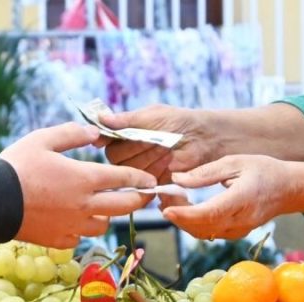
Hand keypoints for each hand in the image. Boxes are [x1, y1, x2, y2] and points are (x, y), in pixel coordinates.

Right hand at [0, 124, 156, 247]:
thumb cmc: (17, 166)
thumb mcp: (44, 139)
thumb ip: (73, 134)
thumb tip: (95, 133)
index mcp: (84, 179)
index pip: (124, 179)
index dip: (141, 179)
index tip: (152, 180)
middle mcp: (84, 206)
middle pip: (123, 207)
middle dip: (138, 201)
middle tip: (145, 197)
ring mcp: (72, 226)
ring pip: (102, 225)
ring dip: (107, 216)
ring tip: (103, 208)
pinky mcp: (58, 241)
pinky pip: (79, 238)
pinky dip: (81, 230)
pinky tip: (75, 222)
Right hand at [100, 105, 220, 178]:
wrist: (201, 139)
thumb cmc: (177, 122)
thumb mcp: (150, 115)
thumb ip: (126, 120)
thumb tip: (101, 118)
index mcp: (123, 135)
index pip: (106, 141)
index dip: (111, 139)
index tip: (119, 135)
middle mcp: (125, 154)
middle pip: (114, 157)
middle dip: (136, 147)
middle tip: (154, 139)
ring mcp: (136, 170)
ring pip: (128, 169)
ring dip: (148, 157)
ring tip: (166, 148)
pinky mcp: (148, 183)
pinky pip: (141, 181)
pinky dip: (156, 170)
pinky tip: (168, 161)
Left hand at [162, 155, 291, 239]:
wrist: (288, 190)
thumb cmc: (263, 171)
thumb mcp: (236, 162)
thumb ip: (206, 173)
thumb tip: (176, 178)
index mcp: (243, 199)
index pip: (209, 213)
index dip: (185, 214)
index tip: (166, 209)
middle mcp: (240, 220)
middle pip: (200, 226)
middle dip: (177, 215)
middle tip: (163, 197)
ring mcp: (237, 231)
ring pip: (201, 232)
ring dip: (182, 220)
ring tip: (171, 200)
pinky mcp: (233, 235)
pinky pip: (207, 233)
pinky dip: (191, 223)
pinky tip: (184, 208)